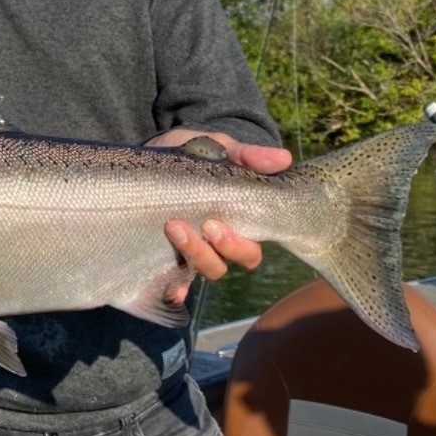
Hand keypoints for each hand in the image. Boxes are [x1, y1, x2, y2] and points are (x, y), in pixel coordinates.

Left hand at [146, 128, 293, 297]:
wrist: (151, 152)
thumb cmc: (190, 154)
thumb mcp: (216, 146)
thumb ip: (246, 155)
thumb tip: (283, 158)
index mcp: (233, 221)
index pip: (249, 249)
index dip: (240, 245)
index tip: (219, 225)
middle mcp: (213, 242)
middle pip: (228, 263)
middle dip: (220, 249)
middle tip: (204, 225)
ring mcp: (188, 250)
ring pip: (205, 270)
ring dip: (195, 255)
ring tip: (173, 227)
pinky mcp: (162, 254)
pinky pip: (171, 282)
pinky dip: (175, 289)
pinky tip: (172, 288)